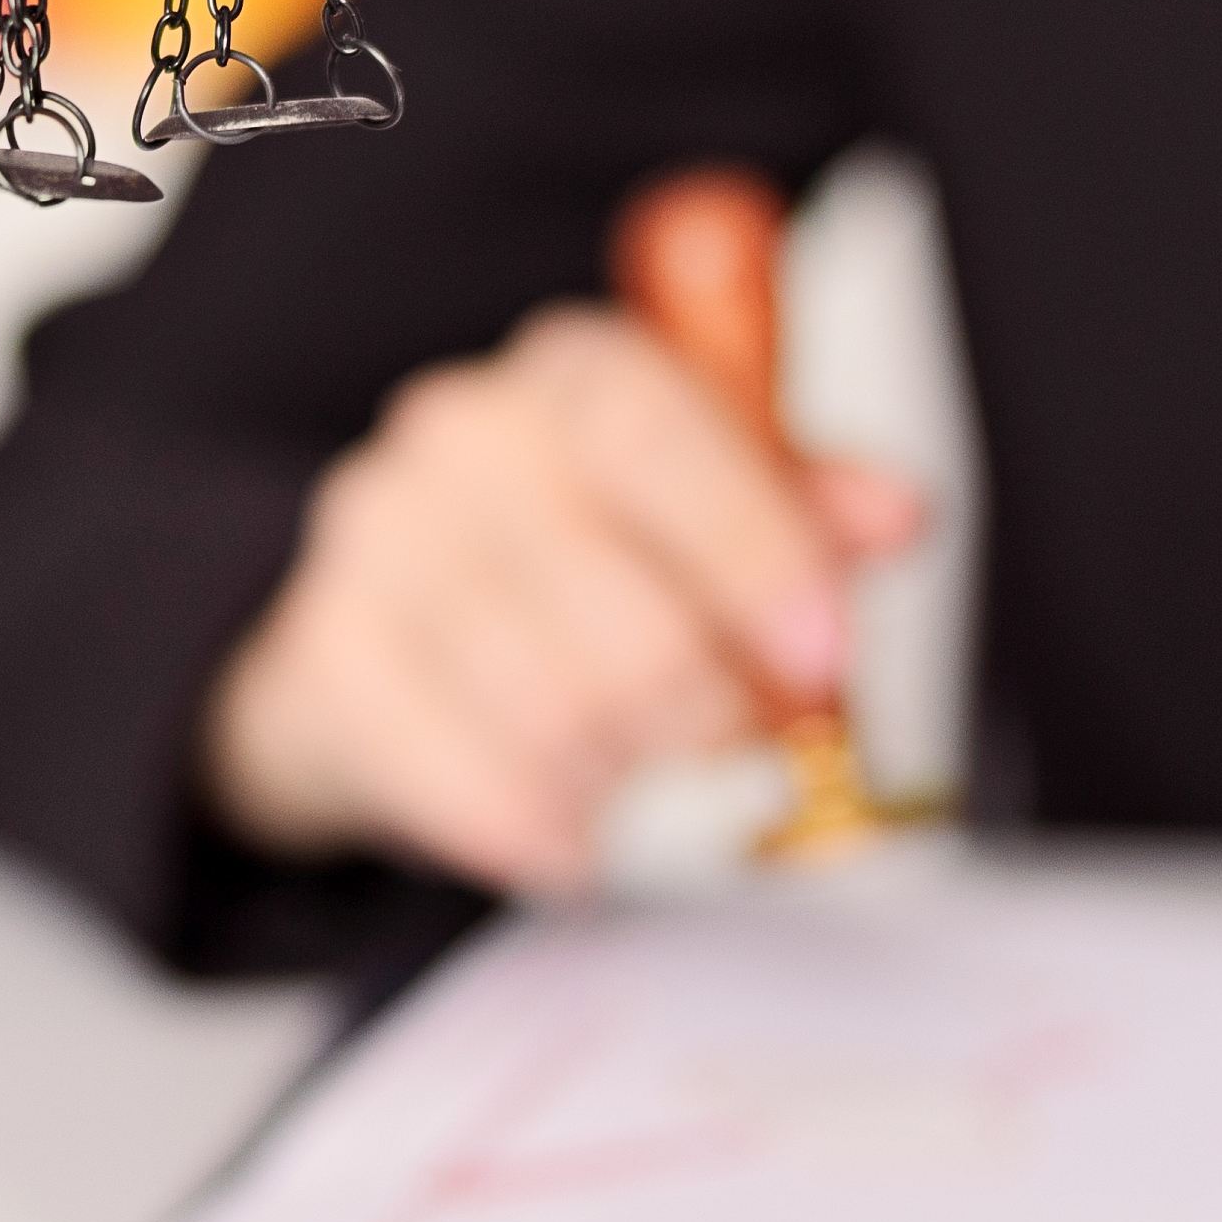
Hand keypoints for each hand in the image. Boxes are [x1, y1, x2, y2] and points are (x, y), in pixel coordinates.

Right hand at [203, 304, 923, 894]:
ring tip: (653, 794)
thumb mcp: (700, 515)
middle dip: (700, 704)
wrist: (383, 633)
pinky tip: (574, 845)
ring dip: (621, 774)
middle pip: (604, 589)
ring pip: (533, 694)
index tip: (823, 655)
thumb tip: (899, 513)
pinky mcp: (322, 656)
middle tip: (743, 759)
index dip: (750, 547)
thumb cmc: (577, 565)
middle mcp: (461, 435)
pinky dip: (531, 824)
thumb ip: (799, 510)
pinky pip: (443, 768)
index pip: (653, 431)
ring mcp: (374, 541)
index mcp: (575, 376)